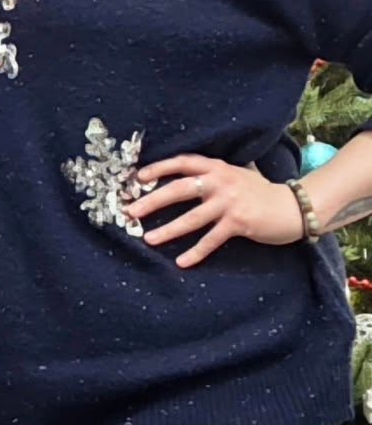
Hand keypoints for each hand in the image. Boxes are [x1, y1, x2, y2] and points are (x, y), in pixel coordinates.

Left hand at [127, 153, 303, 266]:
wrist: (293, 207)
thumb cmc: (260, 191)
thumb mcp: (236, 174)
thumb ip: (213, 173)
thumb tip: (183, 175)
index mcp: (217, 167)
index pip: (182, 162)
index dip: (159, 168)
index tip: (138, 178)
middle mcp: (221, 182)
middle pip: (179, 189)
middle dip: (153, 200)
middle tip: (131, 211)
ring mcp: (229, 203)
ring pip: (192, 218)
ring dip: (168, 230)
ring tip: (149, 239)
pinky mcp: (239, 223)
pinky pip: (211, 240)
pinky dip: (196, 252)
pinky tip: (181, 262)